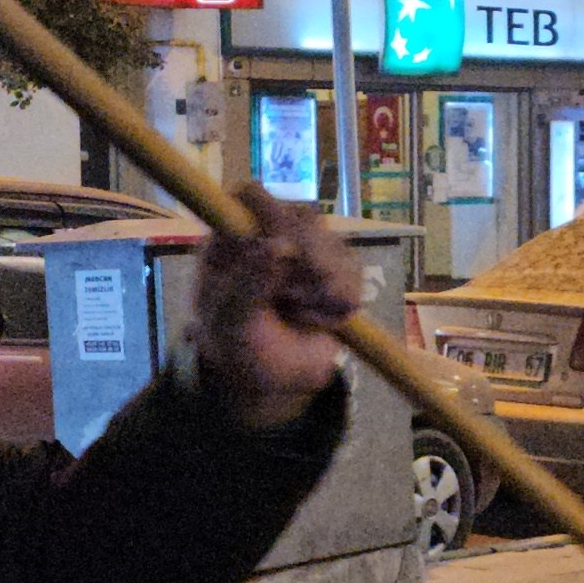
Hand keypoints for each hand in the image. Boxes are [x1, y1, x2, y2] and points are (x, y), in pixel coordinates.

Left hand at [195, 187, 359, 431]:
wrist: (271, 384)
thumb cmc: (237, 349)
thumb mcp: (230, 325)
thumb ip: (248, 286)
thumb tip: (276, 246)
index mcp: (230, 239)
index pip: (249, 198)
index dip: (269, 214)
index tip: (282, 247)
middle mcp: (269, 235)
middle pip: (303, 216)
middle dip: (309, 257)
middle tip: (297, 294)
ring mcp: (306, 251)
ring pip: (334, 243)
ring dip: (325, 282)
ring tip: (303, 315)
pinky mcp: (336, 273)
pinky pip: (353, 270)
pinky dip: (343, 300)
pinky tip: (322, 320)